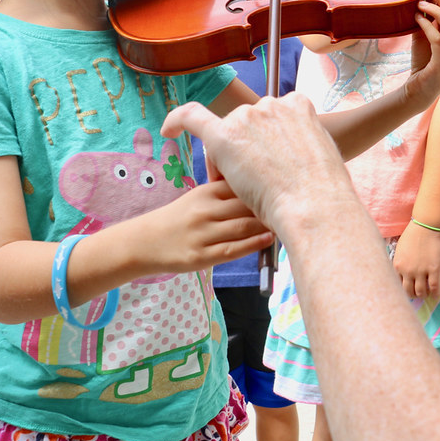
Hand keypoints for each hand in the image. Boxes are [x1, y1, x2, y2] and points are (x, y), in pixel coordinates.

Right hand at [134, 179, 273, 274]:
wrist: (146, 242)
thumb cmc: (179, 218)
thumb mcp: (199, 197)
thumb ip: (225, 192)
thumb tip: (263, 188)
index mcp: (206, 192)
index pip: (241, 185)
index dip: (265, 186)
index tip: (287, 187)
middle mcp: (205, 210)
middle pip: (245, 205)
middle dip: (270, 206)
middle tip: (293, 206)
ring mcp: (203, 234)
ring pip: (242, 227)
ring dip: (266, 225)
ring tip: (285, 223)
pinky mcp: (202, 255)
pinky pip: (233, 249)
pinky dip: (254, 244)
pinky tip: (269, 239)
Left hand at [161, 94, 354, 233]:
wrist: (315, 205)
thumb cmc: (322, 191)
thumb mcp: (321, 154)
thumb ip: (300, 144)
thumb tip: (292, 154)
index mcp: (298, 104)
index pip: (270, 118)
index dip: (264, 140)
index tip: (266, 159)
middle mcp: (270, 104)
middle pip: (246, 125)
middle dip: (246, 151)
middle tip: (257, 184)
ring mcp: (247, 118)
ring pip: (226, 135)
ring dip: (230, 161)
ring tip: (247, 191)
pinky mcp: (224, 136)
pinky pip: (192, 118)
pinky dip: (177, 121)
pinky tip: (168, 131)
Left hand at [393, 220, 439, 298]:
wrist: (425, 226)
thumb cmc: (412, 234)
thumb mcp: (399, 250)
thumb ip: (400, 263)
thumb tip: (402, 273)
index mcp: (397, 266)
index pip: (397, 285)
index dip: (403, 290)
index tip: (407, 291)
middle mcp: (407, 271)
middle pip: (408, 291)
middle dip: (413, 295)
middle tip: (417, 295)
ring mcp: (421, 271)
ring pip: (421, 292)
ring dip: (423, 295)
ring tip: (426, 294)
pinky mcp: (433, 269)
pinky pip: (434, 287)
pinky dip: (435, 294)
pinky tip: (436, 295)